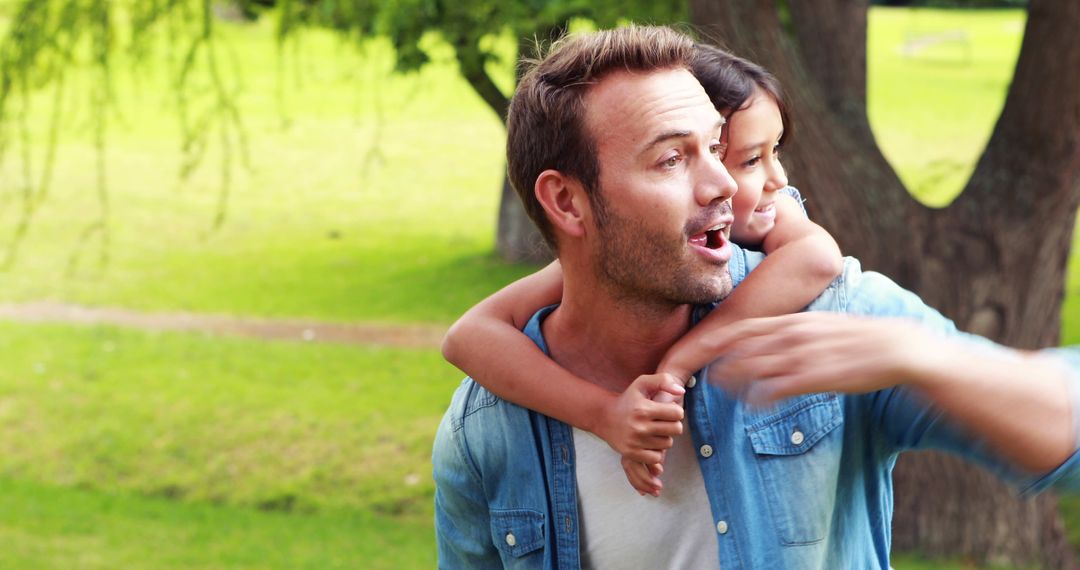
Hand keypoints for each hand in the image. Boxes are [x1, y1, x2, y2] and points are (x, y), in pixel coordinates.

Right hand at [618, 384, 684, 496]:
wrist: (604, 417)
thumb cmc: (628, 399)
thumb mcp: (642, 383)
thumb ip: (663, 380)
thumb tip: (681, 392)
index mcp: (644, 409)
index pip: (678, 413)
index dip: (675, 411)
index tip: (667, 411)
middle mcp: (640, 426)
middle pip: (676, 430)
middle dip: (673, 425)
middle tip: (663, 422)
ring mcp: (635, 442)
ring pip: (668, 444)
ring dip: (664, 437)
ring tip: (654, 431)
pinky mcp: (631, 454)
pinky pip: (656, 458)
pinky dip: (655, 451)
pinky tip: (648, 442)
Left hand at [705, 313, 940, 404]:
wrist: (896, 347)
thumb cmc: (857, 339)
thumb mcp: (820, 325)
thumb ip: (793, 331)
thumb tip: (771, 339)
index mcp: (792, 321)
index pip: (743, 327)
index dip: (717, 340)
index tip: (696, 350)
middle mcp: (793, 335)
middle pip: (741, 347)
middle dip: (716, 361)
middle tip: (698, 375)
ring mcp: (803, 355)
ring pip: (754, 367)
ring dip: (733, 380)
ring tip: (718, 390)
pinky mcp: (816, 377)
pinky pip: (778, 388)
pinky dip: (760, 397)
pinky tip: (752, 404)